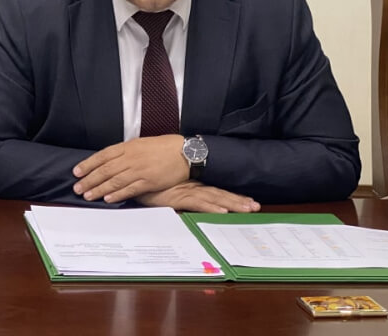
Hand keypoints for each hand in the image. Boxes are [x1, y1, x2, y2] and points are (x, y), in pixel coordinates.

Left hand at [72, 134, 186, 202]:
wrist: (185, 152)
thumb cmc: (163, 147)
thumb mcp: (141, 143)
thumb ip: (125, 152)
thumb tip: (110, 160)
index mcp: (128, 147)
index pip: (102, 156)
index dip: (88, 164)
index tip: (76, 172)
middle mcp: (131, 158)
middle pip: (105, 169)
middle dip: (89, 179)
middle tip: (77, 188)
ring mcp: (140, 170)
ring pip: (114, 180)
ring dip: (99, 189)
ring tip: (88, 195)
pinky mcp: (149, 181)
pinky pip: (130, 189)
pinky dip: (118, 194)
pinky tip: (108, 199)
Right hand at [136, 181, 260, 212]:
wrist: (132, 175)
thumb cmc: (148, 182)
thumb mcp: (166, 189)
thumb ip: (176, 192)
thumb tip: (187, 198)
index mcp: (191, 186)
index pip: (216, 192)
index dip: (232, 197)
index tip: (249, 201)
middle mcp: (192, 187)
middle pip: (219, 194)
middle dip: (238, 201)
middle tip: (255, 207)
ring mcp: (185, 191)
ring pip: (213, 198)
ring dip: (231, 203)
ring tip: (248, 208)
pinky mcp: (176, 197)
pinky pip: (196, 204)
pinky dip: (210, 208)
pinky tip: (222, 212)